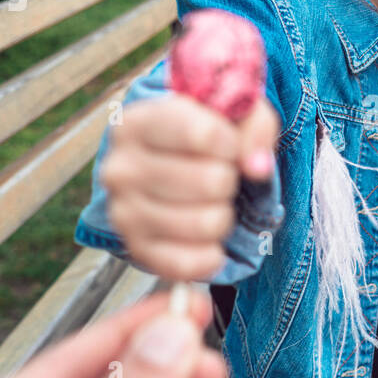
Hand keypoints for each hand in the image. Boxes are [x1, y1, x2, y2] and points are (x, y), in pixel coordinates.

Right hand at [101, 93, 280, 281]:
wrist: (168, 165)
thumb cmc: (203, 134)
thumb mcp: (231, 112)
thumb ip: (254, 126)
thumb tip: (257, 167)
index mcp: (135, 123)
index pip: (203, 135)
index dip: (232, 143)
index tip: (228, 144)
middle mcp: (120, 168)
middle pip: (211, 182)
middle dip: (229, 180)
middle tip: (217, 175)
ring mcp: (123, 212)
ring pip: (206, 224)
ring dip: (223, 215)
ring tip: (210, 202)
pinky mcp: (136, 249)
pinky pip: (186, 264)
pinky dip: (211, 255)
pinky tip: (210, 240)